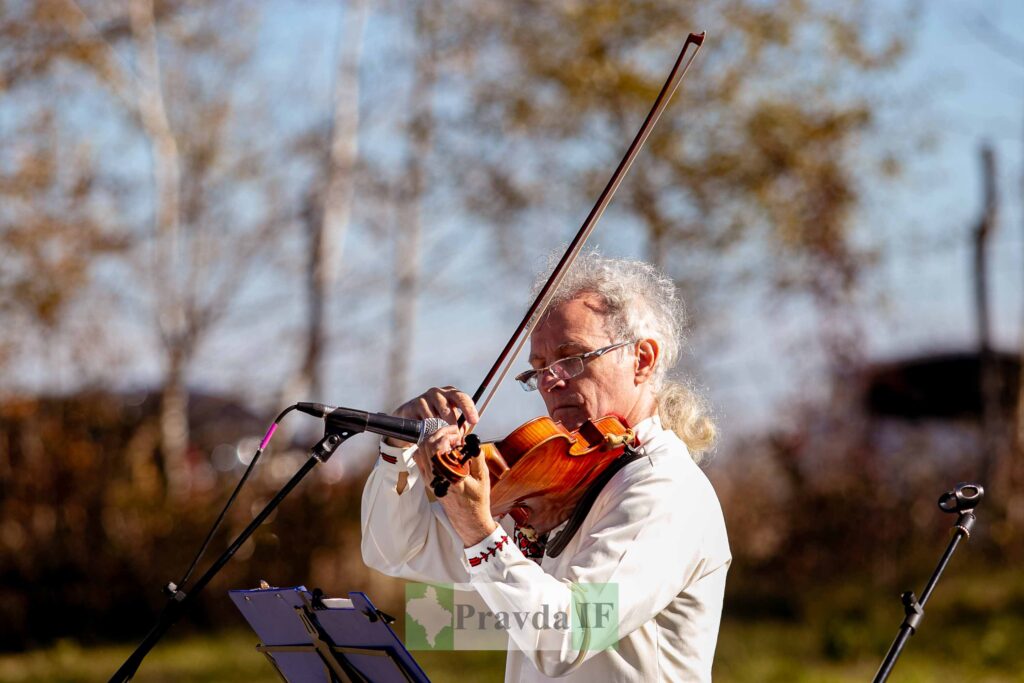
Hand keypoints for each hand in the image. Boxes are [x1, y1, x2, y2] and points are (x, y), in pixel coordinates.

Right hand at [387, 386, 479, 447]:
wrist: (412, 416)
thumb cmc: (436, 418)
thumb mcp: (450, 420)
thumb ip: (459, 426)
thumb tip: (464, 437)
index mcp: (451, 394)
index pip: (462, 398)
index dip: (469, 409)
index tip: (474, 420)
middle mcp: (439, 393)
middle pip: (447, 408)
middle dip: (452, 425)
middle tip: (453, 437)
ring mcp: (425, 398)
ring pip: (434, 418)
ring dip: (437, 430)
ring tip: (439, 437)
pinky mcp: (414, 405)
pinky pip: (422, 421)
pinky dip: (426, 430)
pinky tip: (427, 432)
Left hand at [418, 424, 497, 547]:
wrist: (468, 519)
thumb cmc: (477, 500)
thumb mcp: (482, 477)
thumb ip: (476, 457)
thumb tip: (471, 440)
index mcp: (448, 474)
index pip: (437, 446)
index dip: (447, 434)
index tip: (459, 433)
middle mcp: (434, 476)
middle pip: (426, 445)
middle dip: (439, 433)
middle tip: (453, 432)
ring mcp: (429, 479)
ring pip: (421, 451)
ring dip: (432, 440)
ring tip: (447, 440)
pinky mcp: (428, 481)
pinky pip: (420, 460)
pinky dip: (428, 450)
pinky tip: (441, 450)